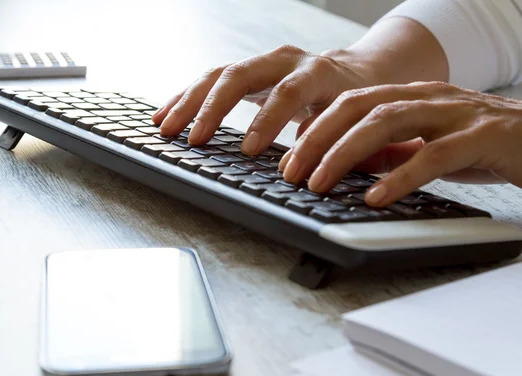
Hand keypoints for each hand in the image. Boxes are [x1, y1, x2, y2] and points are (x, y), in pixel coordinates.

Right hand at [151, 45, 379, 153]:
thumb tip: (302, 169)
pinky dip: (187, 98)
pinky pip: (211, 80)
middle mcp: (285, 61)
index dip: (267, 120)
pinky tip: (166, 115)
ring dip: (189, 102)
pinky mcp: (247, 73)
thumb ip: (332, 140)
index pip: (288, 92)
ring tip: (165, 127)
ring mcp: (262, 64)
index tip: (249, 151)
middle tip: (193, 140)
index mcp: (317, 72)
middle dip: (212, 108)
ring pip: (218, 75)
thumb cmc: (354, 102)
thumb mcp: (352, 121)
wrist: (356, 74)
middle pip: (240, 74)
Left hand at [278, 81, 521, 206]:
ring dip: (345, 154)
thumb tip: (350, 168)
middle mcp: (428, 98)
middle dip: (317, 140)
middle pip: (359, 108)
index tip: (287, 161)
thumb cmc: (489, 146)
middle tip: (290, 173)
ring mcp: (455, 114)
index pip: (350, 105)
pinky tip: (375, 197)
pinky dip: (400, 176)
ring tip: (318, 183)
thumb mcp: (429, 148)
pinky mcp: (483, 137)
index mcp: (412, 98)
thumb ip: (394, 153)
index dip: (314, 131)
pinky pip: (434, 155)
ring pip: (387, 123)